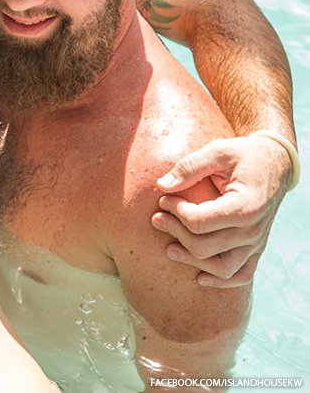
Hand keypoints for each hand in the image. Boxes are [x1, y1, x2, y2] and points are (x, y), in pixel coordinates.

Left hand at [152, 135, 290, 287]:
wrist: (276, 164)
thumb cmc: (244, 155)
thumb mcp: (217, 151)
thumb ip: (189, 167)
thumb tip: (161, 186)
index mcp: (245, 206)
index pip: (199, 222)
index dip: (175, 213)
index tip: (163, 200)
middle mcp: (253, 230)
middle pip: (204, 247)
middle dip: (174, 233)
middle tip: (157, 218)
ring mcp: (257, 242)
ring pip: (221, 268)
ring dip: (191, 260)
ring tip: (169, 248)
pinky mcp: (257, 248)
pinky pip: (242, 275)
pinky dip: (222, 281)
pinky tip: (199, 277)